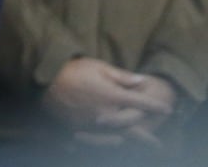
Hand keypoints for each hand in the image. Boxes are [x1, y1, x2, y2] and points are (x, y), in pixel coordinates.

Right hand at [43, 58, 174, 134]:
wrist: (42, 81)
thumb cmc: (70, 70)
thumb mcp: (97, 66)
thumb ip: (121, 76)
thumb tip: (141, 81)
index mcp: (112, 96)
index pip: (140, 103)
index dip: (154, 106)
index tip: (165, 109)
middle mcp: (106, 114)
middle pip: (132, 125)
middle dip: (145, 130)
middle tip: (156, 139)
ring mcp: (92, 124)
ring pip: (117, 135)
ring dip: (128, 137)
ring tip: (135, 141)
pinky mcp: (79, 129)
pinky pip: (98, 139)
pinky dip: (107, 141)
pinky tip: (111, 141)